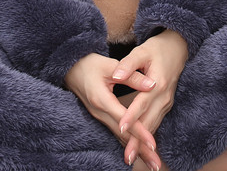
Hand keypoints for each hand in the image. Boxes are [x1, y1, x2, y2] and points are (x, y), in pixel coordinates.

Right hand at [64, 53, 160, 167]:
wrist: (70, 69)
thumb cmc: (90, 64)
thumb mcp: (110, 66)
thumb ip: (132, 76)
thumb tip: (153, 84)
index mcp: (101, 99)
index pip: (124, 119)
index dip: (139, 132)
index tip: (153, 144)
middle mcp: (99, 112)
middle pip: (122, 134)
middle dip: (140, 149)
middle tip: (156, 164)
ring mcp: (98, 116)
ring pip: (119, 136)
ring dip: (136, 149)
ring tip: (152, 162)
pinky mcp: (100, 117)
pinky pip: (116, 131)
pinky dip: (128, 141)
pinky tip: (138, 150)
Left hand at [112, 30, 188, 167]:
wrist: (178, 48)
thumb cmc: (157, 48)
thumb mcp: (142, 51)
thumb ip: (128, 64)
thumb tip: (116, 75)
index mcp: (158, 83)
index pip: (142, 103)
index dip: (131, 116)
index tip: (120, 127)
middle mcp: (164, 96)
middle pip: (149, 121)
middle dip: (138, 140)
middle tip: (127, 155)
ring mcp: (167, 102)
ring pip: (153, 125)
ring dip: (143, 143)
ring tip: (131, 156)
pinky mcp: (166, 105)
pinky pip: (156, 122)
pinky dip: (147, 135)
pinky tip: (140, 147)